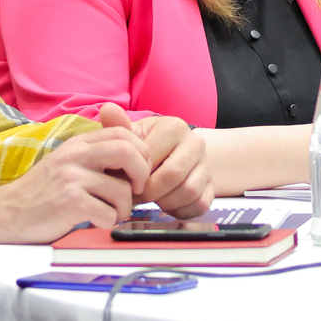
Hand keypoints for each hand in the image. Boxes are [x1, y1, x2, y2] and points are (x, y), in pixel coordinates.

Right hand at [0, 125, 150, 252]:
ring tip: (110, 214)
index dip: (141, 152)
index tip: (136, 173)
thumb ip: (94, 154)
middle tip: (135, 192)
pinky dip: (108, 223)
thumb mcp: (66, 163)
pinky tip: (94, 223)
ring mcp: (71, 178)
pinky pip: (108, 214)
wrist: (3, 213)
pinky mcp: (69, 203)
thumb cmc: (40, 193)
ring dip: (124, 209)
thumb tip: (133, 151)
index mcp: (77, 143)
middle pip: (128, 151)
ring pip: (123, 190)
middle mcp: (75, 155)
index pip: (123, 132)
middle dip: (142, 175)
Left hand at [103, 104, 212, 218]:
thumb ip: (118, 126)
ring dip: (167, 202)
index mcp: (173, 126)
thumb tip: (108, 108)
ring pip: (189, 192)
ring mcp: (207, 164)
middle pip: (173, 176)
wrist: (174, 156)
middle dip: (151, 192)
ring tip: (154, 199)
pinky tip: (168, 205)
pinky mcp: (213, 186)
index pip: (152, 158)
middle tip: (139, 197)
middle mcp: (195, 142)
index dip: (136, 176)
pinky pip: (200, 205)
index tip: (128, 182)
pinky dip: (181, 211)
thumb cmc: (146, 147)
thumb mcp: (131, 136)